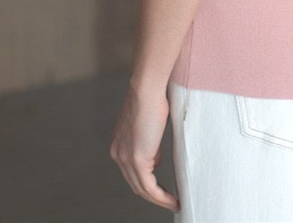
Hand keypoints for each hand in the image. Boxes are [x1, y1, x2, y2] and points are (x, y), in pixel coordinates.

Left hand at [109, 81, 180, 212]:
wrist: (146, 89)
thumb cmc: (151, 97)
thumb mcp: (149, 124)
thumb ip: (150, 142)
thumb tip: (156, 158)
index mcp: (118, 146)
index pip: (131, 172)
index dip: (147, 182)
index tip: (161, 187)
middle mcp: (118, 155)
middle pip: (135, 184)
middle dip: (153, 195)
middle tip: (170, 200)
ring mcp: (125, 159)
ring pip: (142, 189)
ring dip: (159, 200)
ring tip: (174, 203)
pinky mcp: (137, 160)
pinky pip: (149, 188)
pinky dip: (161, 197)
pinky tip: (173, 200)